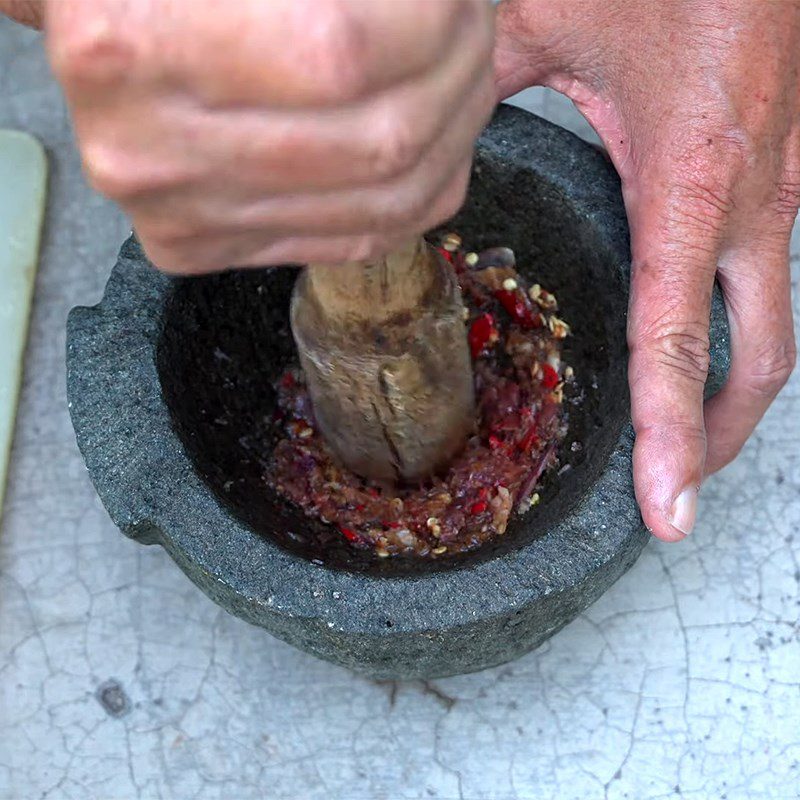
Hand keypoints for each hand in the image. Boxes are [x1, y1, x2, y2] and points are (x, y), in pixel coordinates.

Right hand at [36, 0, 494, 270]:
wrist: (95, 26)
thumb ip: (327, 5)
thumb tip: (445, 10)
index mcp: (126, 41)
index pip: (342, 52)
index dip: (433, 20)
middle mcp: (142, 151)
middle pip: (379, 141)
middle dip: (462, 71)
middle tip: (476, 22)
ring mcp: (172, 215)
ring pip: (384, 202)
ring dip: (457, 129)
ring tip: (466, 68)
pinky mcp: (197, 246)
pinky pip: (355, 239)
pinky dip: (424, 187)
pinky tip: (443, 139)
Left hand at [496, 0, 797, 539]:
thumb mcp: (540, 23)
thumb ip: (471, 95)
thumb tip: (413, 149)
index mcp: (691, 178)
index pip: (677, 339)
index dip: (673, 436)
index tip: (667, 509)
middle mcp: (754, 198)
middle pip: (760, 360)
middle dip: (717, 436)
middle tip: (673, 491)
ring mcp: (782, 187)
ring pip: (777, 325)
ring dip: (732, 392)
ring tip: (682, 438)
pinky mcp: (783, 172)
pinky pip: (770, 279)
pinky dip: (736, 332)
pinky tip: (694, 342)